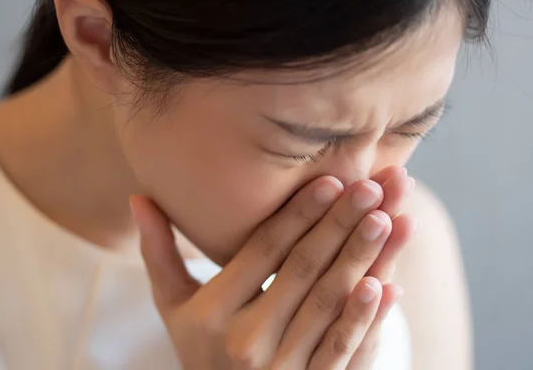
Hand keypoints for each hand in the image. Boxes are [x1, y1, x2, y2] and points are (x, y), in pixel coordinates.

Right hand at [131, 168, 414, 369]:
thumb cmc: (199, 350)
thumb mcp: (173, 307)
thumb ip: (158, 254)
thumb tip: (139, 198)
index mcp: (211, 313)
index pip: (263, 252)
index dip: (299, 214)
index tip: (331, 181)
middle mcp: (244, 341)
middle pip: (303, 271)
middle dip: (341, 225)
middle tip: (373, 188)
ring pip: (331, 304)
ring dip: (365, 259)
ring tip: (393, 220)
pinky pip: (343, 349)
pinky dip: (367, 317)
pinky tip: (389, 284)